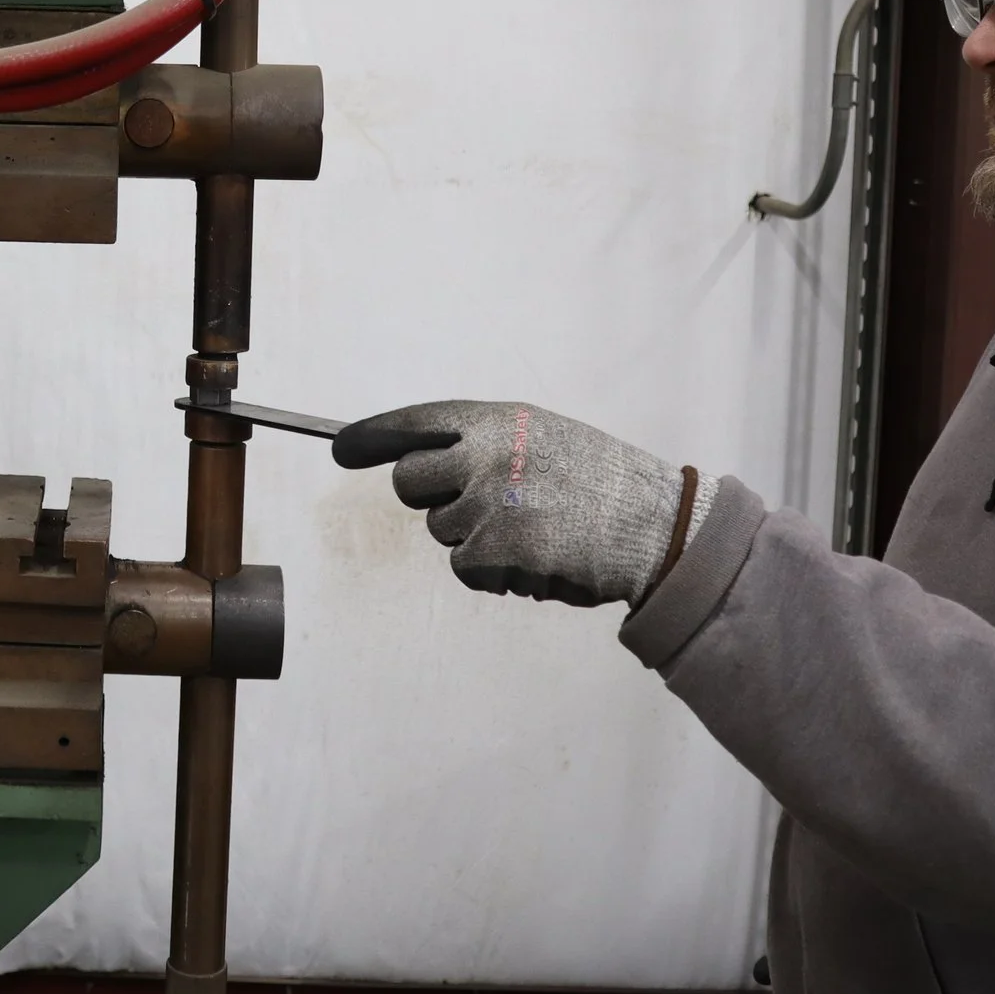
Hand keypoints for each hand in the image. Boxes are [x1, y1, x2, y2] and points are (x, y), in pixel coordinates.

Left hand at [333, 400, 709, 606]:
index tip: (340, 449)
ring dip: (476, 539)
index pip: (414, 422)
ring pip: (441, 531)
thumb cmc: (599, 482)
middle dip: (429, 499)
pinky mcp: (497, 551)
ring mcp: (488, 504)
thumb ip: (483, 443)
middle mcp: (484, 455)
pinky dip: (494, 573)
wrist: (655, 525)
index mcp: (496, 420)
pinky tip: (537, 558)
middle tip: (474, 506)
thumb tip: (417, 461)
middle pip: (408, 484)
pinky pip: (465, 568)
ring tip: (533, 530)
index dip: (371, 436)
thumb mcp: (541, 437)